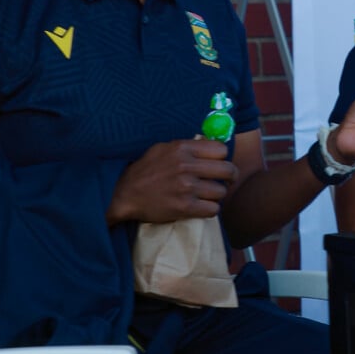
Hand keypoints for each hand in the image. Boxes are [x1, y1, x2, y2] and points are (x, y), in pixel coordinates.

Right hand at [107, 137, 238, 225]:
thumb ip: (187, 146)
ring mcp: (187, 188)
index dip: (223, 158)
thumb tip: (210, 144)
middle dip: (230, 176)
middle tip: (226, 180)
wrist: (124, 194)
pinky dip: (211, 209)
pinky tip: (203, 206)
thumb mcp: (164, 148)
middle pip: (227, 170)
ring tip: (209, 194)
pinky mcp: (184, 207)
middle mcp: (187, 166)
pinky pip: (213, 209)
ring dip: (217, 194)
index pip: (221, 150)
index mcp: (183, 148)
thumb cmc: (145, 169)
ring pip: (221, 191)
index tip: (220, 163)